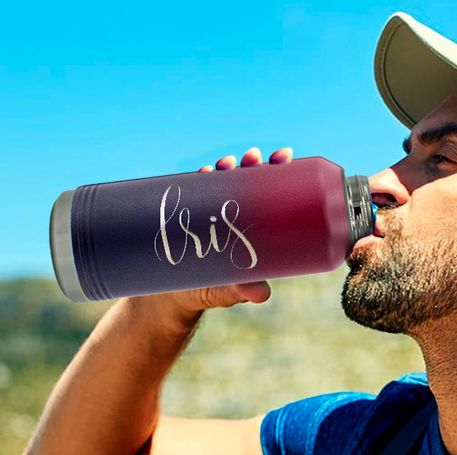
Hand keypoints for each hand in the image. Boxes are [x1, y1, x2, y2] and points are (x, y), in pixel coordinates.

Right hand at [134, 145, 293, 321]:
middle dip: (251, 164)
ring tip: (227, 164)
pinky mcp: (188, 214)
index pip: (268, 195)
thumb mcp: (227, 293)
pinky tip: (204, 172)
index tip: (283, 157)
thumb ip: (243, 291)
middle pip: (246, 181)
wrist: (173, 294)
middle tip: (253, 158)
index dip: (276, 173)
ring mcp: (210, 212)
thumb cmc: (208, 292)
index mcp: (252, 228)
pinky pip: (194, 190)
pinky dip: (199, 179)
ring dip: (225, 167)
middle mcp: (233, 216)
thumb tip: (262, 294)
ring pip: (221, 181)